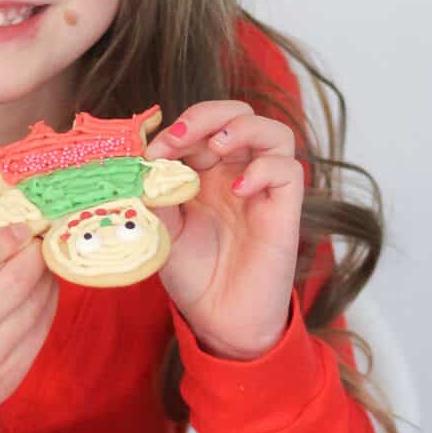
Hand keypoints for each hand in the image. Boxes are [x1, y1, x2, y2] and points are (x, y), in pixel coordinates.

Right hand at [0, 208, 57, 432]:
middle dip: (35, 256)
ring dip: (46, 278)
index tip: (22, 225)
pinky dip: (48, 304)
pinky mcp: (8, 380)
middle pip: (10, 286)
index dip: (2, 240)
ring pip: (32, 309)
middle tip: (41, 238)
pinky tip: (42, 289)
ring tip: (43, 261)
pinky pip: (40, 332)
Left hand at [143, 102, 303, 359]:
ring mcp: (263, 189)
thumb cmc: (192, 272)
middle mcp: (237, 172)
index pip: (201, 125)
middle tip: (181, 138)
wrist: (218, 318)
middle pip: (238, 114)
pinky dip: (265, 169)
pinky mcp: (284, 209)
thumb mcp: (160, 228)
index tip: (152, 152)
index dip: (178, 128)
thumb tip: (142, 161)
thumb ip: (154, 193)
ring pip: (273, 132)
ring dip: (244, 128)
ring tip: (218, 148)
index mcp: (205, 171)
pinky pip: (289, 170)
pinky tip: (239, 189)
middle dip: (209, 115)